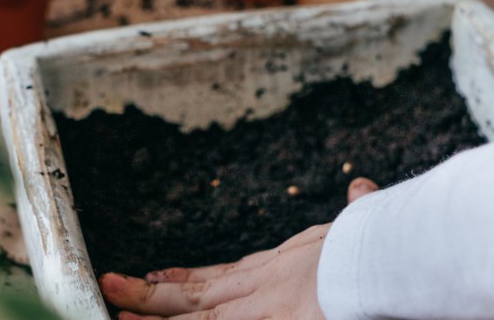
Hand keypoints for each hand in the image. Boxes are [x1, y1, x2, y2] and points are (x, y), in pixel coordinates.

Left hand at [100, 177, 379, 319]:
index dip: (190, 277)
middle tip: (111, 285)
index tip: (159, 275)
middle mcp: (266, 287)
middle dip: (152, 294)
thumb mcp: (364, 224)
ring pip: (197, 318)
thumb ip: (358, 211)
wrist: (381, 258)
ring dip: (155, 318)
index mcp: (285, 264)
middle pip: (198, 294)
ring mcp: (263, 311)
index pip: (226, 274)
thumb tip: (362, 187)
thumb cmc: (379, 244)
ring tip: (116, 314)